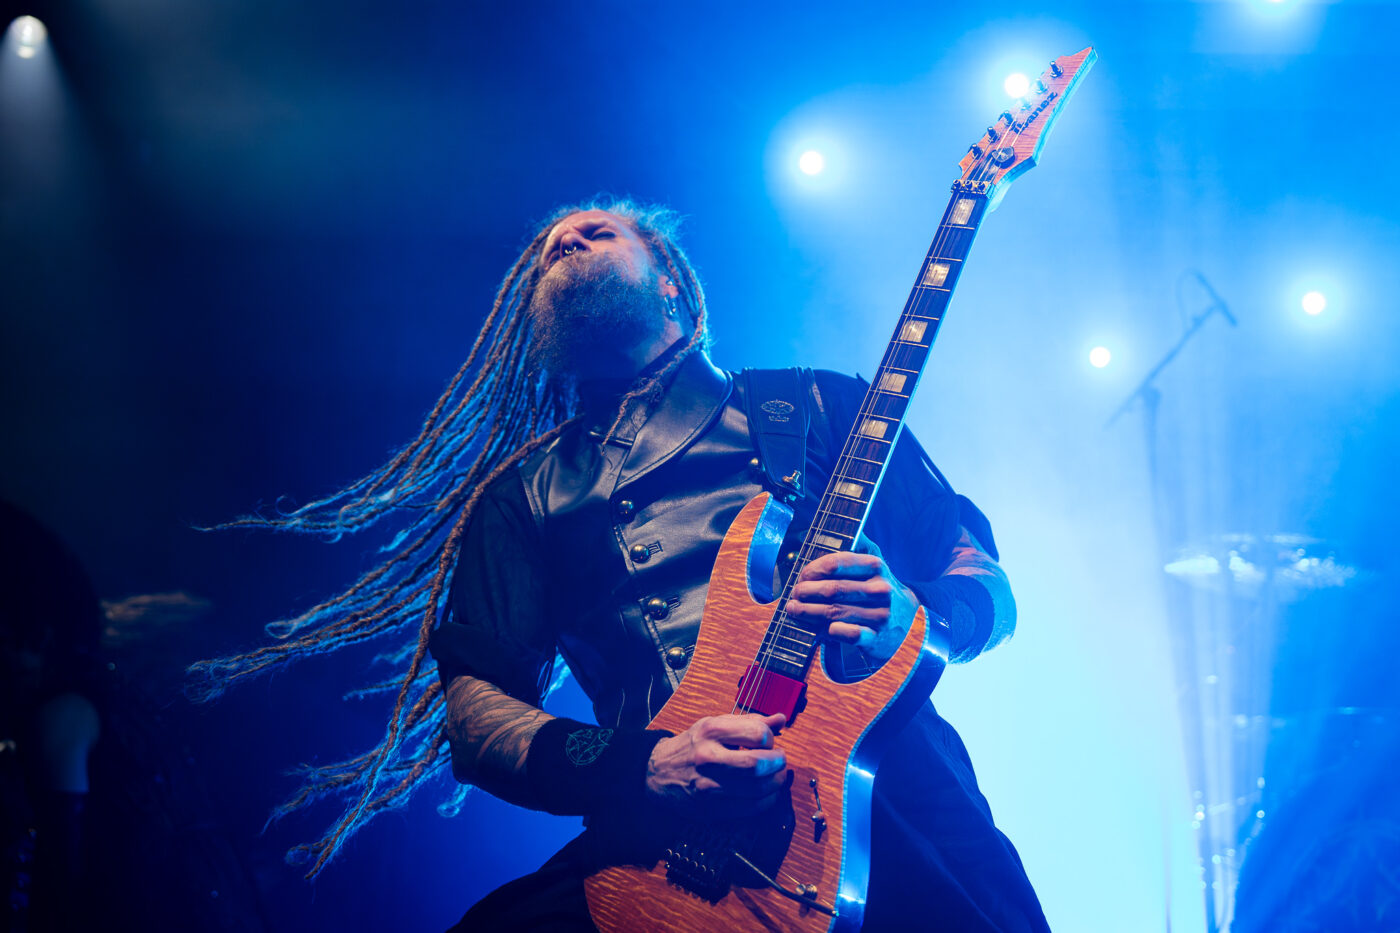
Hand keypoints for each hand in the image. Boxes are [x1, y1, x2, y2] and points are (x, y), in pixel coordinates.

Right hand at [646, 713, 787, 813]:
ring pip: (758, 789)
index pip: (757, 734)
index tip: (769, 742)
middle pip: (757, 764)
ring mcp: (709, 785)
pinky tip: (767, 793)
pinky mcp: (712, 809)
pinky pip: (751, 808)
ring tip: (776, 776)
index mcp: (711, 731)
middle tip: (780, 760)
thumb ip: (749, 722)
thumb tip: (781, 720)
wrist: (657, 773)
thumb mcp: (715, 724)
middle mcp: (709, 758)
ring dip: (776, 782)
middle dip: (778, 763)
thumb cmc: (692, 746)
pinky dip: (767, 800)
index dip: (770, 739)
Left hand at [782, 540, 919, 662]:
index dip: (814, 569)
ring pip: (835, 612)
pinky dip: (831, 631)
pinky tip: (820, 628)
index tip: (802, 575)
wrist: (910, 624)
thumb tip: (851, 526)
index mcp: (877, 567)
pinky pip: (848, 634)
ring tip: (794, 609)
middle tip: (794, 594)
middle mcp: (880, 590)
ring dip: (808, 611)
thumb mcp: (878, 565)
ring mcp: (879, 615)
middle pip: (833, 589)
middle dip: (807, 591)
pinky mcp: (875, 638)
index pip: (838, 563)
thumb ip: (862, 545)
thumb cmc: (882, 590)